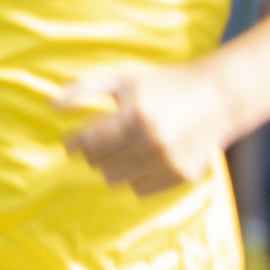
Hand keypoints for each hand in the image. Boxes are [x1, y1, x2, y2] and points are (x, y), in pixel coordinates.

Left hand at [55, 59, 237, 195]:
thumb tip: (50, 105)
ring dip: (114, 166)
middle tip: (106, 141)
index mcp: (135, 116)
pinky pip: (140, 190)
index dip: (73, 144)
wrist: (219, 98)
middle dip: (96, 154)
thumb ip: (84, 88)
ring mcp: (170, 162)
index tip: (72, 142)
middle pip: (98, 165)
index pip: (87, 143)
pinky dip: (136, 177)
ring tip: (128, 149)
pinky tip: (148, 158)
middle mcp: (153, 142)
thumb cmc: (163, 84)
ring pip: (116, 180)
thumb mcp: (123, 79)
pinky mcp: (182, 176)